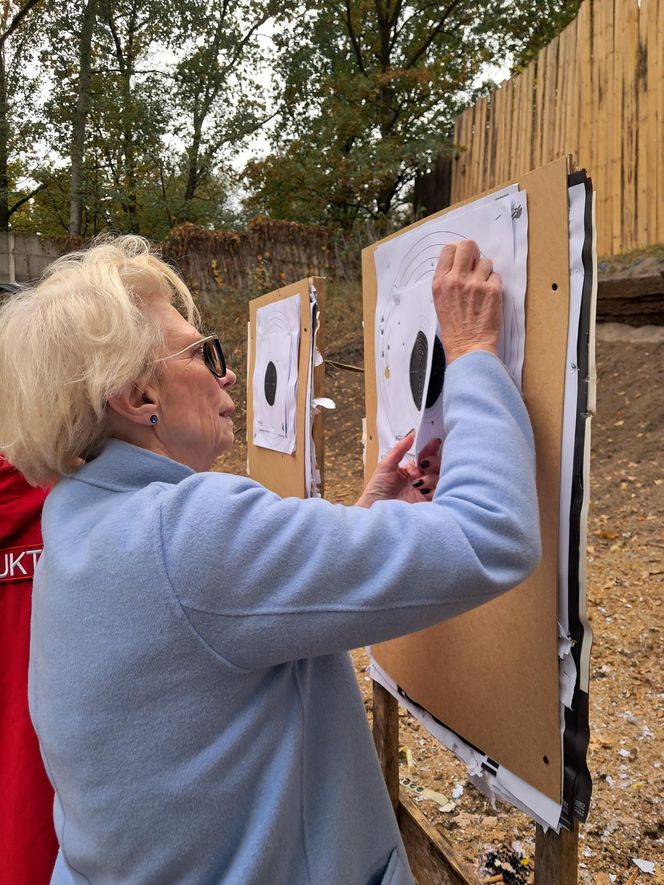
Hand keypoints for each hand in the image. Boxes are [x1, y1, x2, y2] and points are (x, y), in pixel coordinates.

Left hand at [356, 434, 441, 507]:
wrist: (373, 509)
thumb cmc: (377, 490)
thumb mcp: (386, 465)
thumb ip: (399, 449)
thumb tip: (411, 434)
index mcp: (411, 469)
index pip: (426, 456)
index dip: (430, 449)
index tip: (434, 442)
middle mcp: (420, 479)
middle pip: (437, 466)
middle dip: (434, 462)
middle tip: (424, 464)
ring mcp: (424, 491)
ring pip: (439, 478)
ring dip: (431, 477)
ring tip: (417, 482)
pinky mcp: (426, 503)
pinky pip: (438, 493)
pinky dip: (433, 489)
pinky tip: (422, 490)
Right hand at [433, 240, 501, 363]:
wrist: (468, 347)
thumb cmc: (454, 329)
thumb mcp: (440, 301)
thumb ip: (448, 280)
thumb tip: (460, 263)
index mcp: (440, 282)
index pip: (449, 249)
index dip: (459, 251)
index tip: (464, 259)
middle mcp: (456, 280)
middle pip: (468, 246)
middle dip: (474, 253)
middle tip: (476, 265)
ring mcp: (475, 285)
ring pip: (486, 262)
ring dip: (486, 273)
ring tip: (481, 289)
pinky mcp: (492, 291)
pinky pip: (496, 276)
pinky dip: (494, 285)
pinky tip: (488, 298)